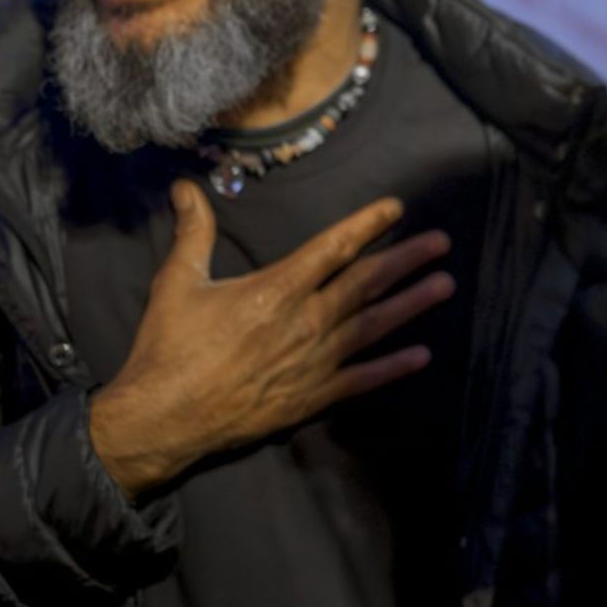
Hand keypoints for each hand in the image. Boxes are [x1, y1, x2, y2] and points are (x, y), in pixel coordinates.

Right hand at [89, 181, 453, 498]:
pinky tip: (422, 355)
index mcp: (277, 289)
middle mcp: (306, 321)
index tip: (397, 207)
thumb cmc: (168, 349)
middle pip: (367, 282)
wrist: (161, 419)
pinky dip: (393, 367)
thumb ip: (193, 233)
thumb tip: (185, 186)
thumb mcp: (177, 283)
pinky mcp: (311, 397)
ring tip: (445, 285)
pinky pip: (362, 379)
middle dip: (407, 259)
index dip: (368, 223)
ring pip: (374, 325)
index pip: (335, 247)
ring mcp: (314, 361)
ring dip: (412, 304)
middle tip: (442, 243)